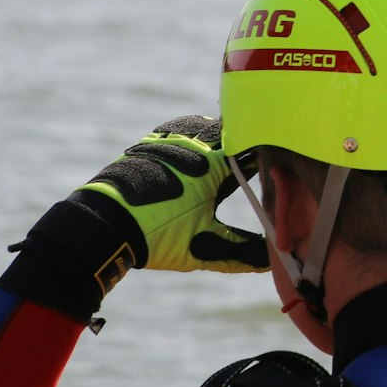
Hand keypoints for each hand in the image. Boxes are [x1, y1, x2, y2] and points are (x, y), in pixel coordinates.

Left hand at [76, 116, 267, 273]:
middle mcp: (191, 145)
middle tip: (260, 156)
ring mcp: (168, 141)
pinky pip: (180, 130)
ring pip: (204, 126)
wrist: (103, 225)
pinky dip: (194, 135)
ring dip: (220, 135)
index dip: (268, 154)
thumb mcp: (204, 247)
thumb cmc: (158, 234)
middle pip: (231, 131)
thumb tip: (271, 260)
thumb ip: (241, 252)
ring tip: (231, 150)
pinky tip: (196, 150)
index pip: (251, 149)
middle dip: (246, 142)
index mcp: (211, 165)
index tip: (282, 161)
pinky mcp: (149, 145)